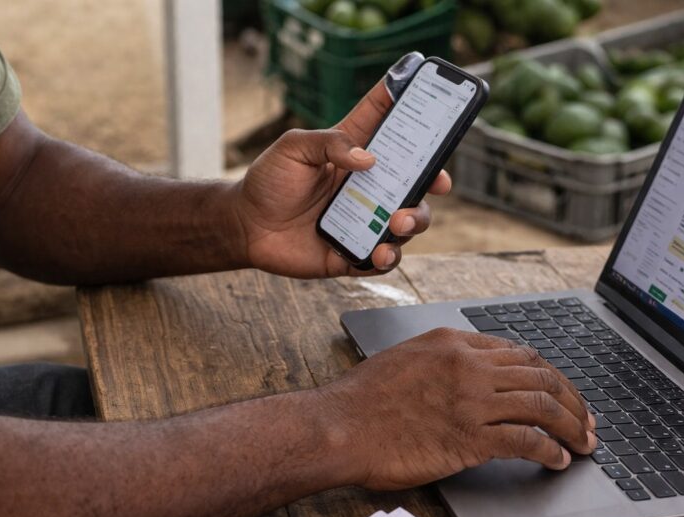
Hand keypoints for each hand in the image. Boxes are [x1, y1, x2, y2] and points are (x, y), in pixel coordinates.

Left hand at [233, 81, 450, 278]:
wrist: (245, 227)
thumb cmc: (268, 181)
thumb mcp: (293, 148)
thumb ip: (329, 143)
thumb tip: (368, 159)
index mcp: (353, 151)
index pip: (387, 123)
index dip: (411, 106)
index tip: (433, 92)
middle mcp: (366, 185)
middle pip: (415, 179)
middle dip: (434, 179)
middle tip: (438, 183)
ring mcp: (364, 219)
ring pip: (407, 221)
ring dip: (413, 221)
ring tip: (398, 223)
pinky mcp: (353, 251)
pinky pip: (383, 258)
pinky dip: (388, 257)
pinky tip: (380, 252)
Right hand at [318, 329, 596, 490]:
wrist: (338, 426)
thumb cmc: (363, 400)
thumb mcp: (407, 359)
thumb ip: (446, 362)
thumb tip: (477, 377)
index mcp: (454, 343)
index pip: (521, 354)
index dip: (552, 376)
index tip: (564, 394)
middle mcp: (468, 366)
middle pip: (542, 376)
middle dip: (574, 401)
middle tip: (588, 421)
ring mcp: (471, 400)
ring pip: (544, 406)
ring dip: (573, 427)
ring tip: (585, 444)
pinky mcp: (469, 437)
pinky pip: (527, 441)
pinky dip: (550, 451)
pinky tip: (558, 461)